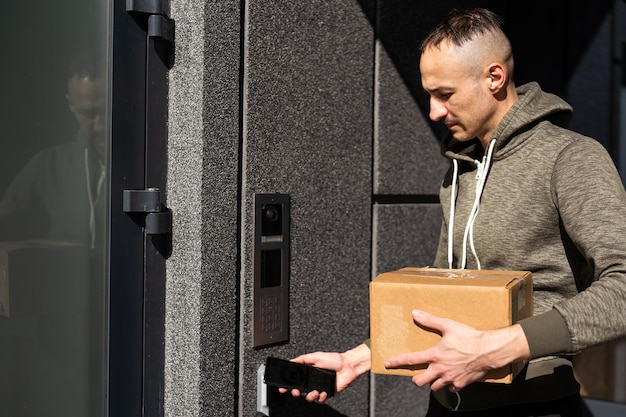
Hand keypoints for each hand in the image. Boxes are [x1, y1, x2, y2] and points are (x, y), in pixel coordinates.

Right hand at [278, 343, 370, 402]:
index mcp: (308, 371)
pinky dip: (320, 397)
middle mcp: (313, 380)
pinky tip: (323, 392)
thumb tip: (291, 361)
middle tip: (296, 391)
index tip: (283, 387)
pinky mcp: (327, 393)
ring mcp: (319, 387)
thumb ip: (302, 359)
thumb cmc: (334, 359)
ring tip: (314, 392)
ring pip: (309, 397)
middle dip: (295, 392)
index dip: (288, 383)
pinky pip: (320, 399)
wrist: (348, 366)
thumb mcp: (315, 356)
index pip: (295, 379)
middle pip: (300, 389)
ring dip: (309, 396)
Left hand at [384, 310, 528, 391]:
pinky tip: (451, 378)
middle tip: (419, 374)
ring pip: (435, 387)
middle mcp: (440, 369)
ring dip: (433, 382)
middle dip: (417, 378)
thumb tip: (415, 313)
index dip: (397, 361)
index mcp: (434, 355)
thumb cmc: (469, 337)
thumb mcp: (448, 325)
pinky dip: (449, 385)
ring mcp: (450, 378)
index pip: (410, 359)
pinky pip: (451, 389)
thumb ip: (430, 321)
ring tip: (435, 375)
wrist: (488, 350)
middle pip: (420, 381)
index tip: (387, 363)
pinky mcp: (462, 384)